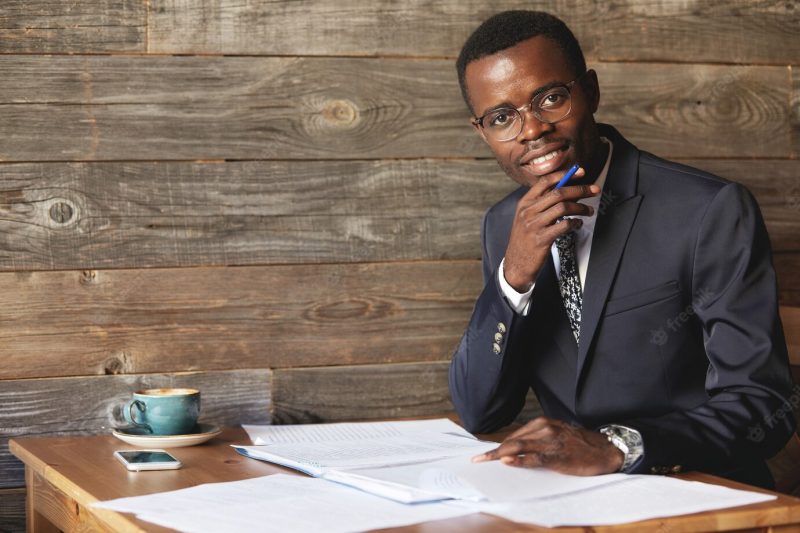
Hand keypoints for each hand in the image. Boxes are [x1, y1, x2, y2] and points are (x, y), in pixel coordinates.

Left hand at [472, 417, 622, 475]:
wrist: (605, 450)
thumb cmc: (579, 444)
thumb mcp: (557, 435)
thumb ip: (538, 439)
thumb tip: (516, 449)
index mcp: (543, 424)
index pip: (515, 435)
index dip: (498, 445)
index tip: (484, 452)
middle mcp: (545, 429)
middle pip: (513, 441)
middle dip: (493, 451)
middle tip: (478, 459)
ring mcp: (550, 442)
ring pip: (519, 448)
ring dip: (499, 455)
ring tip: (485, 461)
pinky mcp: (557, 456)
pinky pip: (534, 458)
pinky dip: (520, 460)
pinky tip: (508, 463)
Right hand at [503, 168, 600, 290]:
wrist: (516, 264)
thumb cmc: (526, 240)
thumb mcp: (528, 218)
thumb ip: (543, 204)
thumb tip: (569, 190)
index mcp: (524, 203)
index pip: (545, 182)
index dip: (565, 174)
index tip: (581, 172)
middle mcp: (528, 212)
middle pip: (558, 193)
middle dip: (580, 189)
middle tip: (594, 190)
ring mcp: (534, 225)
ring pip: (563, 207)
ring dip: (581, 207)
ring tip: (589, 210)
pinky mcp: (542, 239)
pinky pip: (564, 225)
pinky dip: (575, 223)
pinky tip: (578, 224)